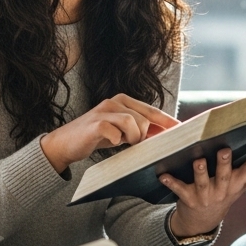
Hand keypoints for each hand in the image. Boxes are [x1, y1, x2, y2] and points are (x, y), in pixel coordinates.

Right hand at [40, 94, 178, 173]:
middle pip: (144, 118)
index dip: (166, 120)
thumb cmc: (95, 137)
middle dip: (145, 135)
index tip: (181, 129)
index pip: (151, 110)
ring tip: (124, 143)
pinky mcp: (95, 123)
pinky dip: (118, 140)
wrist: (64, 144)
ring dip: (132, 138)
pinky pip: (116, 132)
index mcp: (122, 101)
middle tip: (136, 143)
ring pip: (133, 123)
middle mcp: (114, 101)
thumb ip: (138, 129)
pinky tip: (113, 143)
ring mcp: (104, 111)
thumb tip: (163, 134)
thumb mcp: (120, 131)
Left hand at [161, 143, 245, 237]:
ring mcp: (205, 195)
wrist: (201, 222)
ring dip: (200, 171)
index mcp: (238, 183)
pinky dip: (170, 182)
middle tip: (225, 150)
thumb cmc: (225, 193)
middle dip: (225, 164)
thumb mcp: (244, 182)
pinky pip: (178, 189)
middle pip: (226, 176)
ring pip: (202, 181)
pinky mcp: (188, 198)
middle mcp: (223, 189)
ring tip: (198, 160)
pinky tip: (162, 175)